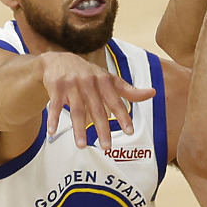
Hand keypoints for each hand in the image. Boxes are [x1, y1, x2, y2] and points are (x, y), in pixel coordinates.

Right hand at [39, 52, 154, 148]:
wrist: (60, 60)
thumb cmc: (89, 74)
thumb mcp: (109, 80)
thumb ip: (129, 90)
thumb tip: (153, 93)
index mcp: (105, 81)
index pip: (116, 101)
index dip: (123, 116)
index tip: (130, 132)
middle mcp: (90, 82)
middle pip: (97, 109)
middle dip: (102, 128)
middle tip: (107, 147)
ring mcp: (72, 84)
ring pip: (77, 110)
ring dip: (79, 129)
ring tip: (82, 146)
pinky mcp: (56, 87)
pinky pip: (55, 106)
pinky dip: (53, 119)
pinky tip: (52, 132)